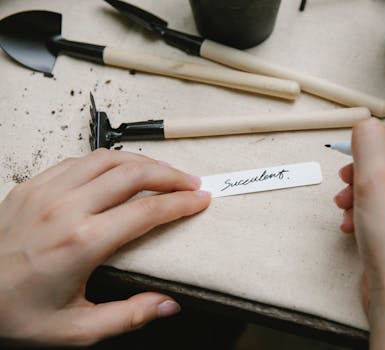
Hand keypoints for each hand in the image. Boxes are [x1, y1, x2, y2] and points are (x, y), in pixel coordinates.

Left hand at [0, 149, 210, 346]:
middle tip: (190, 182)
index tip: (200, 200)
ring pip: (107, 158)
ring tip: (163, 171)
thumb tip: (168, 304)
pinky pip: (78, 160)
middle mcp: (65, 209)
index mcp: (82, 242)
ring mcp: (45, 192)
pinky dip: (108, 160)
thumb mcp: (75, 329)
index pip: (147, 211)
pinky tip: (119, 170)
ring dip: (142, 161)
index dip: (181, 203)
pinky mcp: (31, 185)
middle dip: (170, 175)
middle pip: (133, 174)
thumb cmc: (13, 313)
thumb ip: (128, 316)